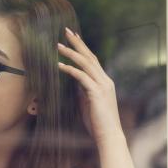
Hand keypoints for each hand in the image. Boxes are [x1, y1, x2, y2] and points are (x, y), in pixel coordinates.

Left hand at [57, 28, 124, 145]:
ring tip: (58, 46)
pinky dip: (70, 69)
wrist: (108, 136)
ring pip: (86, 63)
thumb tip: (73, 81)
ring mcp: (102, 86)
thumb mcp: (88, 102)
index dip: (82, 48)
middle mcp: (105, 80)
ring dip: (71, 53)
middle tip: (66, 31)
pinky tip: (59, 65)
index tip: (73, 37)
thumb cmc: (97, 122)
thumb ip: (82, 90)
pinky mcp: (96, 93)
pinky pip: (82, 77)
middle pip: (90, 56)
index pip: (93, 60)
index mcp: (104, 82)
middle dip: (77, 43)